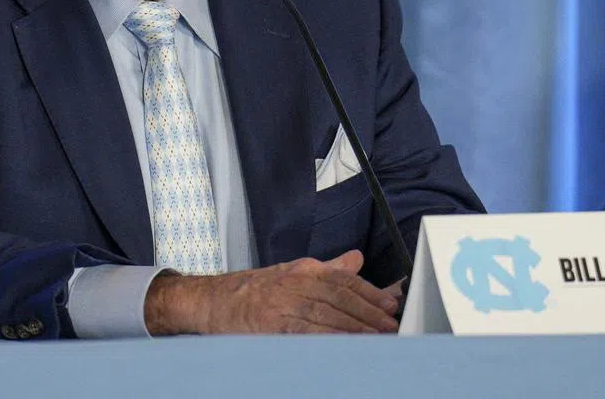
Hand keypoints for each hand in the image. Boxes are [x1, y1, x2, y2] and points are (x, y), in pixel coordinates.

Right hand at [145, 250, 400, 334]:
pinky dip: (327, 339)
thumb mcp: (293, 272)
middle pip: (339, 297)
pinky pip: (305, 332)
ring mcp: (283, 304)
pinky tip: (345, 346)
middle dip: (368, 312)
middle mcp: (295, 283)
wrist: (213, 301)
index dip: (369, 291)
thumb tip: (357, 259)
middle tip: (391, 325)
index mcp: (303, 270)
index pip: (343, 279)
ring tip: (377, 338)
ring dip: (354, 327)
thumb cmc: (255, 290)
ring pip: (326, 315)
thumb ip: (329, 268)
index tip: (391, 303)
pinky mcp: (272, 325)